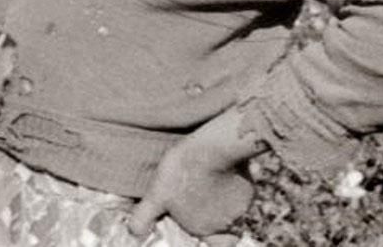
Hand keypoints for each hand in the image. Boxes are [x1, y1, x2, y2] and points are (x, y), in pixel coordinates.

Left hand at [127, 134, 256, 242]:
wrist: (214, 145)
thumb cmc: (183, 171)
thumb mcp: (157, 193)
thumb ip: (145, 216)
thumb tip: (133, 232)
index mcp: (205, 230)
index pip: (217, 246)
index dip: (210, 240)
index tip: (200, 229)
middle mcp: (227, 224)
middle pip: (221, 228)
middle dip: (211, 216)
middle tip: (196, 196)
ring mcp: (241, 207)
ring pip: (231, 210)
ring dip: (220, 200)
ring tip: (205, 180)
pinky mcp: (249, 188)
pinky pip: (240, 193)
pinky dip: (231, 185)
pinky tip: (218, 171)